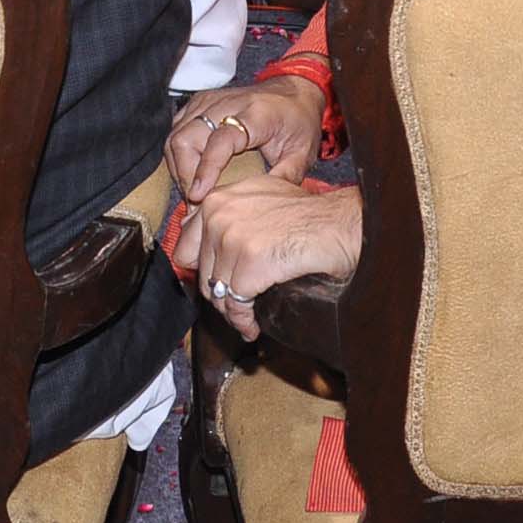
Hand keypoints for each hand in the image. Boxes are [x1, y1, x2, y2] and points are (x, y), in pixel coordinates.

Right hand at [169, 74, 323, 200]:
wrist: (294, 91)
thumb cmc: (298, 121)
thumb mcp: (303, 152)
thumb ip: (286, 177)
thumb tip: (262, 206)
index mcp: (256, 113)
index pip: (220, 140)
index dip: (206, 168)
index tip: (197, 195)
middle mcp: (228, 102)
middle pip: (187, 137)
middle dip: (185, 174)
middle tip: (196, 201)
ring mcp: (209, 100)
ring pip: (176, 134)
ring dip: (179, 167)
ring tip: (194, 190)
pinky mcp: (199, 102)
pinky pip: (176, 129)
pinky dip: (178, 154)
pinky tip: (190, 172)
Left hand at [177, 176, 361, 341]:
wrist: (338, 223)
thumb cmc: (307, 213)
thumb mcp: (259, 196)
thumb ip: (228, 212)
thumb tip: (197, 235)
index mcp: (217, 199)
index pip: (185, 246)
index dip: (201, 270)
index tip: (214, 285)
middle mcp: (218, 215)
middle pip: (203, 274)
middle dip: (220, 294)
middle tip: (235, 306)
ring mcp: (232, 238)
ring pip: (218, 293)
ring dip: (232, 312)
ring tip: (245, 319)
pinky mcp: (249, 264)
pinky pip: (237, 305)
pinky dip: (243, 321)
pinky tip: (252, 326)